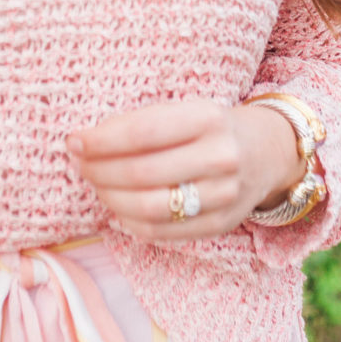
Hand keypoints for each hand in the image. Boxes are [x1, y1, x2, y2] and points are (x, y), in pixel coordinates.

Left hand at [66, 97, 305, 242]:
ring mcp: (223, 195)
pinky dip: (130, 222)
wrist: (266, 151)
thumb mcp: (187, 108)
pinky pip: (162, 232)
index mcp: (208, 117)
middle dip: (99, 171)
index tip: (74, 141)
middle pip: (142, 173)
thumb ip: (144, 124)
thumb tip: (84, 144)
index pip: (142, 132)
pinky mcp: (220, 224)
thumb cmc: (211, 126)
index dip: (102, 140)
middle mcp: (219, 156)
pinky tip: (117, 208)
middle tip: (79, 165)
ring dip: (110, 199)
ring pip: (149, 208)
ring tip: (96, 186)